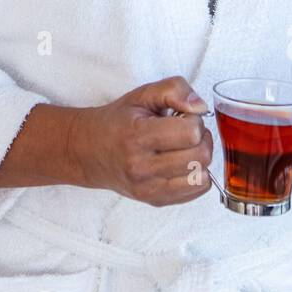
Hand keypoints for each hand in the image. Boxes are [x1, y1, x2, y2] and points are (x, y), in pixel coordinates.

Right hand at [67, 75, 212, 205]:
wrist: (89, 151)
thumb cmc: (117, 121)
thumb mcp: (142, 94)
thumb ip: (174, 90)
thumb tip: (200, 107)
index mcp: (137, 137)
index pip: (190, 132)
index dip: (193, 119)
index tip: (180, 116)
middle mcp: (141, 168)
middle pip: (200, 156)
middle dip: (201, 138)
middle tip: (185, 130)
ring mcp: (149, 189)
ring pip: (201, 177)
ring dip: (200, 158)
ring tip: (183, 147)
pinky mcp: (156, 201)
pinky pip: (197, 191)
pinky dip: (196, 174)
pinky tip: (182, 162)